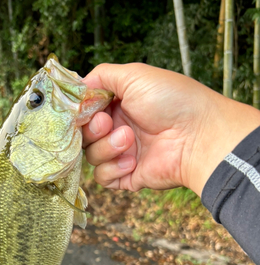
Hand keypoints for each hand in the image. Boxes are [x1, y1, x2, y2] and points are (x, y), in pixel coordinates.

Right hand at [82, 63, 259, 195]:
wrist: (197, 136)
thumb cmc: (172, 101)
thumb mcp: (135, 75)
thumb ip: (102, 76)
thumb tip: (79, 87)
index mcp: (119, 105)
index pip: (85, 112)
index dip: (81, 113)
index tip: (85, 109)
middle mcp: (118, 129)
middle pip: (84, 136)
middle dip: (92, 130)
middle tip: (108, 123)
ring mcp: (122, 154)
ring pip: (91, 157)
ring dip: (106, 148)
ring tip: (130, 139)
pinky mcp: (127, 176)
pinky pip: (102, 177)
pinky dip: (113, 169)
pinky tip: (133, 161)